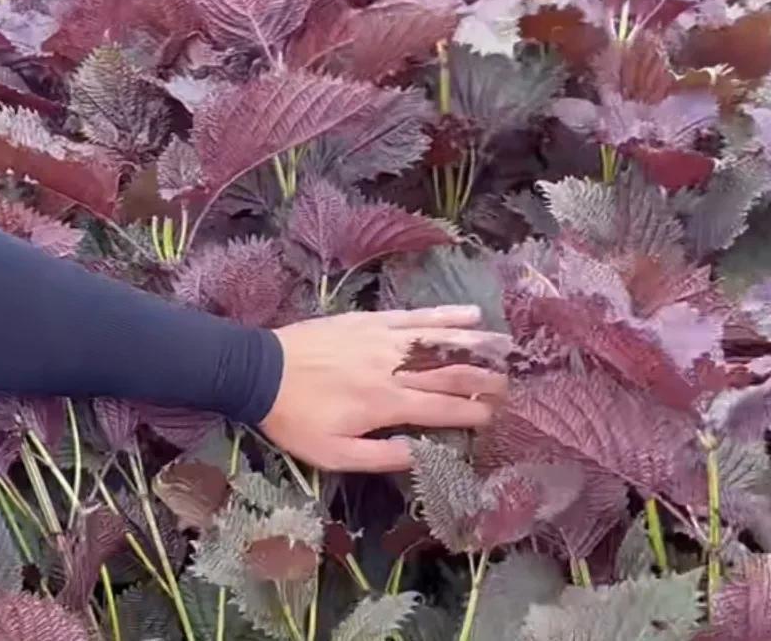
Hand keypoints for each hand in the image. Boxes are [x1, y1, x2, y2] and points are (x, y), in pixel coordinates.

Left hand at [261, 305, 508, 472]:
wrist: (259, 371)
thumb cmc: (295, 418)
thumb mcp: (332, 454)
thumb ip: (379, 456)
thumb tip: (419, 456)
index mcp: (386, 403)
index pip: (442, 408)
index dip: (472, 413)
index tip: (496, 416)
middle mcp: (393, 368)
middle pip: (449, 372)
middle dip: (484, 379)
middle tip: (511, 385)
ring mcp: (384, 339)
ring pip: (440, 340)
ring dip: (476, 344)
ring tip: (506, 347)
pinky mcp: (372, 320)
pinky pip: (416, 316)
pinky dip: (445, 315)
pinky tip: (469, 314)